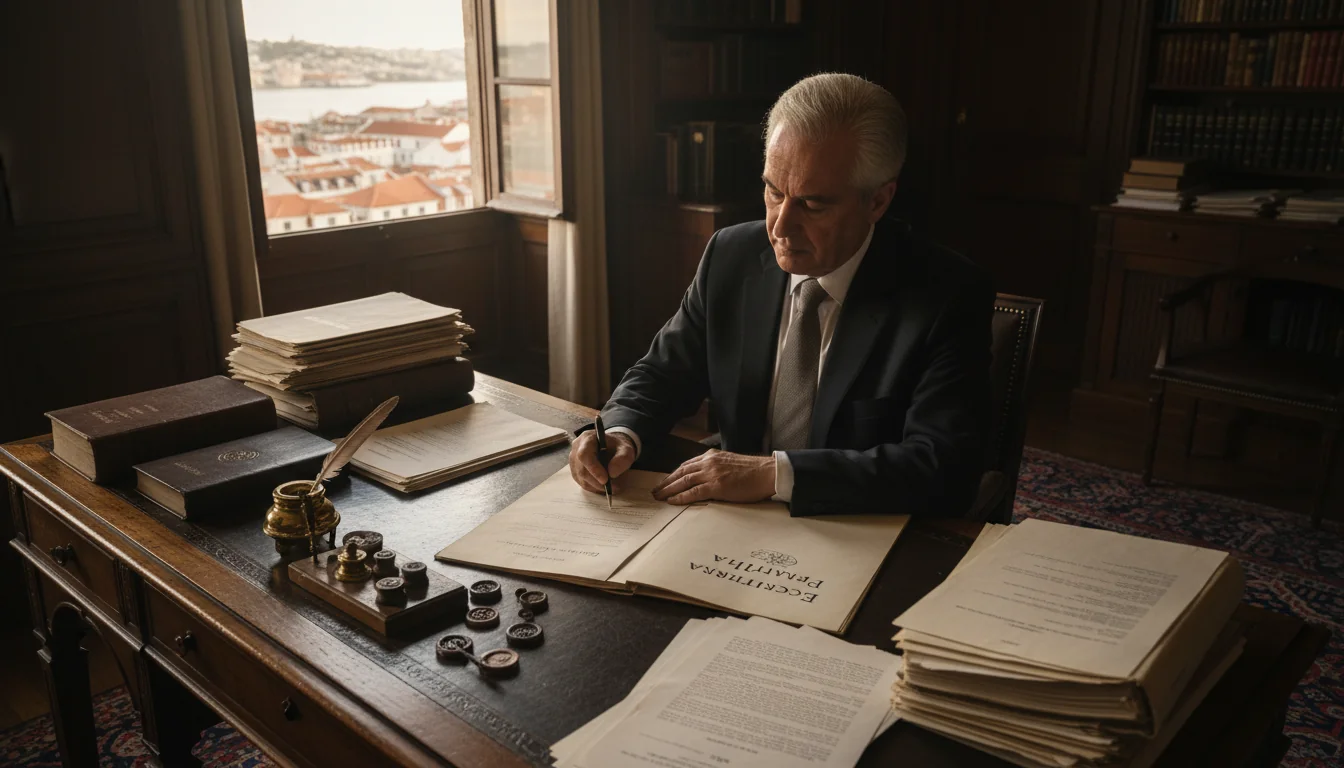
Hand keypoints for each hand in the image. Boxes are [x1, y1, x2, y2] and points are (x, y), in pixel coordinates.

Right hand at [569, 429, 636, 493]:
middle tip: (614, 487)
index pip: (584, 454)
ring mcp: (573, 461)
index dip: (593, 468)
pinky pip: (582, 483)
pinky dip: (595, 488)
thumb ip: (622, 459)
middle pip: (582, 470)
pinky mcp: (575, 471)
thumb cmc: (617, 447)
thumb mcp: (626, 450)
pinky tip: (605, 486)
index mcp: (587, 438)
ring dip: (597, 486)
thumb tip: (611, 473)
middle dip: (598, 482)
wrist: (612, 448)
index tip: (605, 480)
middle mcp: (576, 449)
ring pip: (582, 479)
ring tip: (613, 487)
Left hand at [651, 450, 774, 504]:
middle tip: (655, 491)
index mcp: (711, 456)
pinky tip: (672, 501)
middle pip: (681, 472)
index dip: (673, 475)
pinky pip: (693, 492)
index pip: (686, 465)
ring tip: (658, 497)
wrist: (767, 473)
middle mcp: (708, 463)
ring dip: (668, 490)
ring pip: (683, 481)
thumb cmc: (752, 471)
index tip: (664, 482)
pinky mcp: (717, 486)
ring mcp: (712, 474)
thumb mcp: (729, 463)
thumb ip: (716, 467)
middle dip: (666, 482)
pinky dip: (681, 497)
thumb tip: (705, 477)